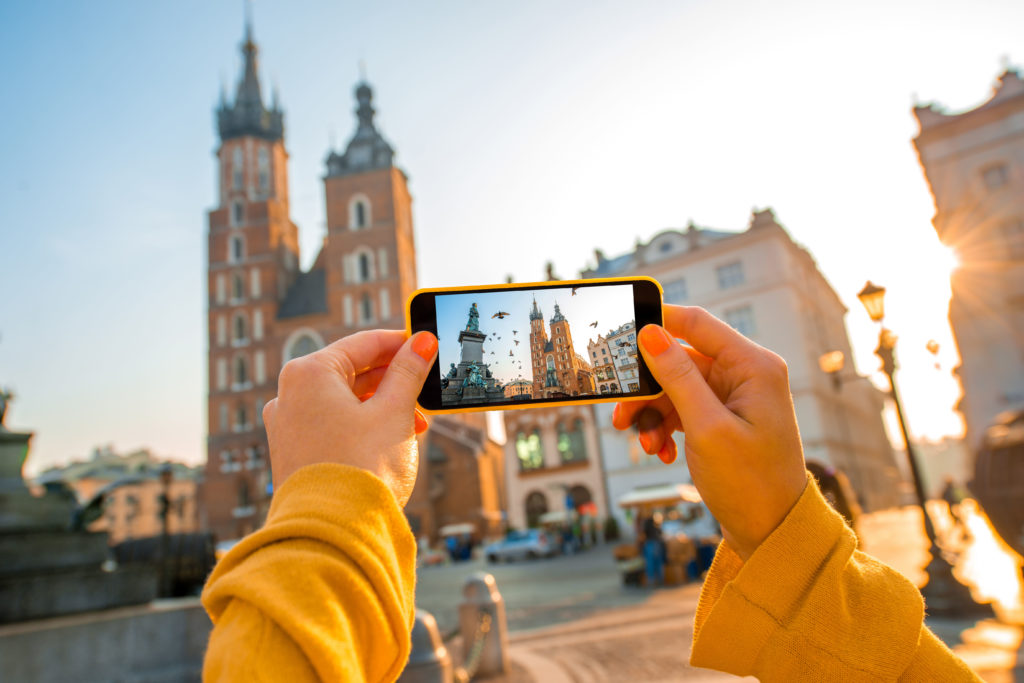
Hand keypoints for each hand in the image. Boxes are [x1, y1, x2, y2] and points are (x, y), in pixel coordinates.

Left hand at [262, 329, 436, 505]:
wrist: (333, 534)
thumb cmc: (361, 468)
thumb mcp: (394, 412)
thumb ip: (409, 372)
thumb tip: (422, 341)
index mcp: (309, 373)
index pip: (362, 344)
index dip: (400, 343)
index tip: (426, 345)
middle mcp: (289, 394)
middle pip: (351, 372)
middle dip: (393, 380)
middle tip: (425, 387)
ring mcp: (288, 425)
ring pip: (344, 400)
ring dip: (382, 405)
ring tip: (416, 422)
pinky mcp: (294, 453)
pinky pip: (333, 424)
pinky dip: (363, 425)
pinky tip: (391, 439)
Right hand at [612, 306, 806, 559]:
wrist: (772, 533)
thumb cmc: (751, 483)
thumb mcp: (707, 428)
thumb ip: (677, 377)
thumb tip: (650, 333)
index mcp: (753, 366)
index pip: (696, 323)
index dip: (656, 322)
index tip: (616, 332)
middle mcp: (746, 374)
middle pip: (679, 360)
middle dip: (647, 389)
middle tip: (621, 414)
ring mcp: (735, 397)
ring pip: (675, 388)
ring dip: (653, 415)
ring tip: (647, 445)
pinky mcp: (723, 418)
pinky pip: (682, 409)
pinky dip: (666, 427)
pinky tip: (663, 452)